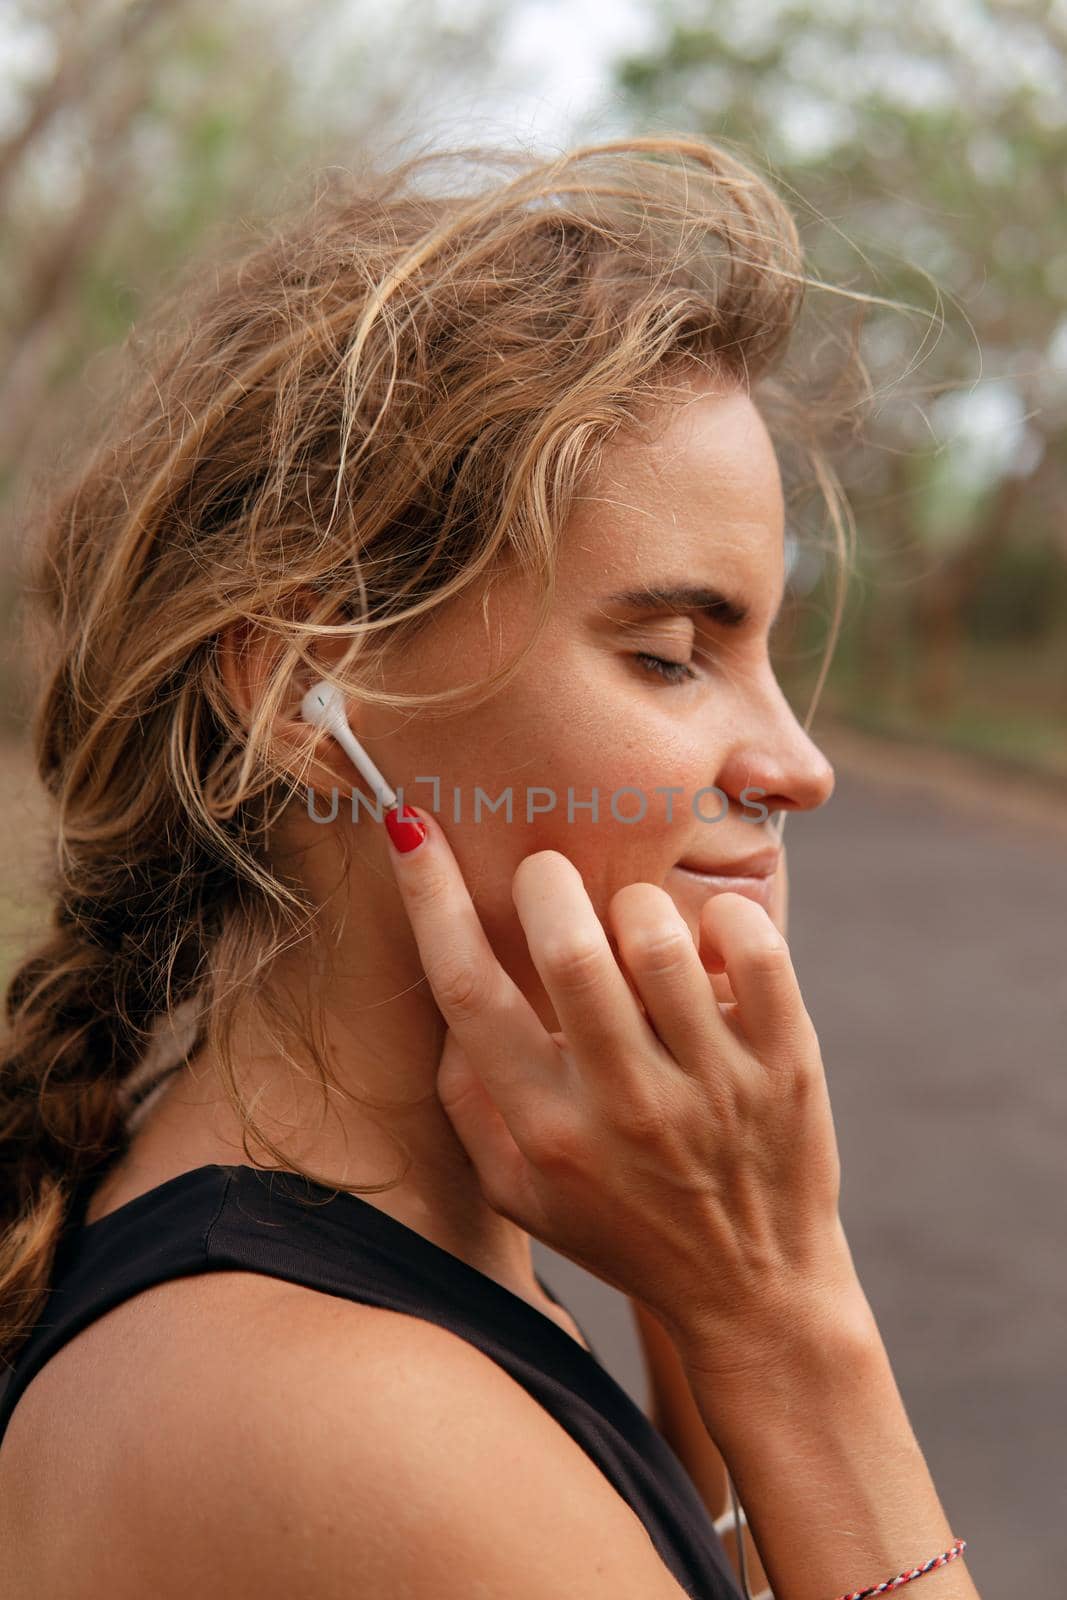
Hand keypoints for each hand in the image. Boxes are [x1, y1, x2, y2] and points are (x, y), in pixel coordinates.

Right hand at [386, 807, 849, 1373]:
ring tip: (633, 925)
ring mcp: (711, 1085)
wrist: (753, 1291)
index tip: (409, 826)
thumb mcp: (519, 1190)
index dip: (429, 896)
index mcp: (545, 1128)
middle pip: (565, 948)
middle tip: (551, 881)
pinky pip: (754, 948)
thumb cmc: (621, 1226)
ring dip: (634, 903)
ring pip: (657, 937)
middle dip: (545, 881)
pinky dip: (724, 919)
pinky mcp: (785, 1064)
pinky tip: (707, 941)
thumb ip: (469, 1097)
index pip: (467, 991)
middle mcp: (623, 1105)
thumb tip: (447, 981)